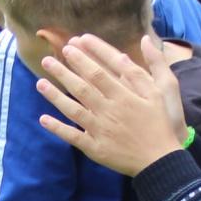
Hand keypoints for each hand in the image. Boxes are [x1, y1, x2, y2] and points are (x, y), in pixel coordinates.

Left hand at [35, 35, 186, 175]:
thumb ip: (146, 67)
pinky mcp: (95, 148)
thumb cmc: (160, 123)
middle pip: (81, 88)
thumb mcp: (159, 92)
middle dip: (63, 72)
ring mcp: (100, 130)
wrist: (160, 160)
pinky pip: (73, 136)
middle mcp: (109, 111)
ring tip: (40, 82)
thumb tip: (142, 39)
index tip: (70, 46)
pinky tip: (43, 119)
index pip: (98, 72)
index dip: (82, 58)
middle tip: (47, 60)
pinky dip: (58, 128)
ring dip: (55, 96)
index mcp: (123, 96)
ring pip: (73, 110)